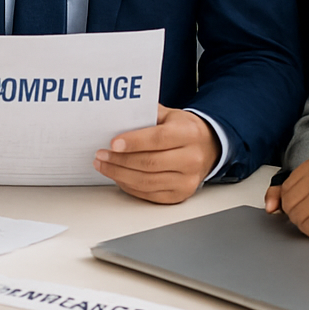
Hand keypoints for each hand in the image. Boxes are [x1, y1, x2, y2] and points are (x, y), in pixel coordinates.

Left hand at [92, 105, 219, 203]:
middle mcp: (191, 159)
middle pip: (150, 163)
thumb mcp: (169, 114)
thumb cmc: (183, 129)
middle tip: (101, 155)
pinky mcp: (180, 194)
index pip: (159, 139)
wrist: (207, 147)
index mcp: (188, 134)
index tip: (112, 143)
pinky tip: (118, 176)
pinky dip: (130, 186)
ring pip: (147, 181)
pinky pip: (150, 194)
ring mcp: (187, 180)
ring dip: (120, 174)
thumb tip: (116, 118)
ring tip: (104, 165)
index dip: (133, 142)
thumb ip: (145, 114)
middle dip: (120, 160)